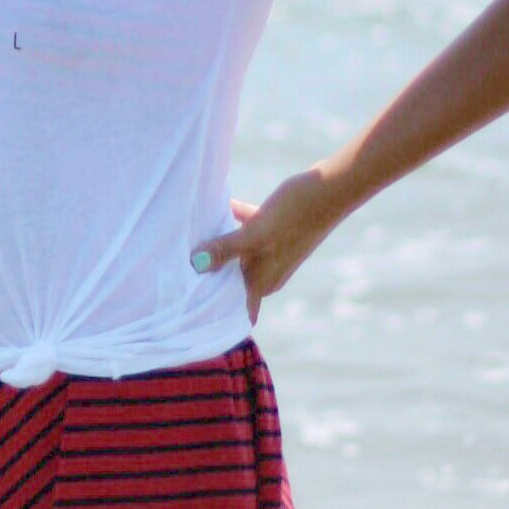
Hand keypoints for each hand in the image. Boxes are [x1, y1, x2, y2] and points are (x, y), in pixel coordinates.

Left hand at [192, 165, 352, 324]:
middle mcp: (268, 271)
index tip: (195, 316)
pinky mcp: (276, 229)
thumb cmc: (294, 216)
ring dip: (218, 249)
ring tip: (188, 241)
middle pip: (233, 283)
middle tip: (178, 275)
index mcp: (263, 281)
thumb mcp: (253, 234)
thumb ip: (224, 250)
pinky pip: (247, 230)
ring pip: (237, 255)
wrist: (331, 190)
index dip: (223, 319)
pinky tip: (218, 205)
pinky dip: (233, 221)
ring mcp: (272, 250)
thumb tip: (196, 265)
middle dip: (210, 280)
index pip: (242, 311)